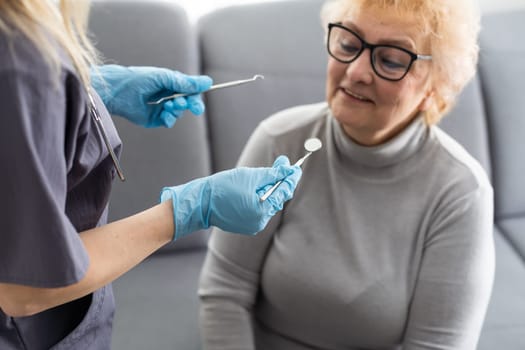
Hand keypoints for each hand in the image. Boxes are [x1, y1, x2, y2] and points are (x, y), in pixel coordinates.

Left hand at [90, 65, 211, 127]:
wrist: (117, 92)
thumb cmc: (138, 79)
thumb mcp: (164, 78)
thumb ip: (185, 82)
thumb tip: (208, 82)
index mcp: (171, 84)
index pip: (190, 91)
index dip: (196, 97)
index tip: (199, 103)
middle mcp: (167, 96)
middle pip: (187, 103)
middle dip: (190, 105)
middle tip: (191, 107)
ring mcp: (161, 108)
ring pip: (179, 113)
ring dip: (177, 110)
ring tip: (169, 105)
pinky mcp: (155, 119)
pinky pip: (169, 122)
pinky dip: (170, 119)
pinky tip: (165, 115)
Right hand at [160, 156, 302, 239]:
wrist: (201, 202)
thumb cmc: (223, 187)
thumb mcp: (250, 176)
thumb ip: (273, 174)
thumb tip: (288, 168)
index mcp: (262, 210)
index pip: (284, 192)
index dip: (291, 177)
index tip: (296, 167)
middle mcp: (260, 222)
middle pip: (277, 198)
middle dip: (279, 181)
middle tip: (282, 163)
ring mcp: (253, 226)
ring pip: (268, 203)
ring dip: (268, 189)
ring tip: (261, 176)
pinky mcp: (247, 226)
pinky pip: (259, 209)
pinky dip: (259, 198)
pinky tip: (251, 189)